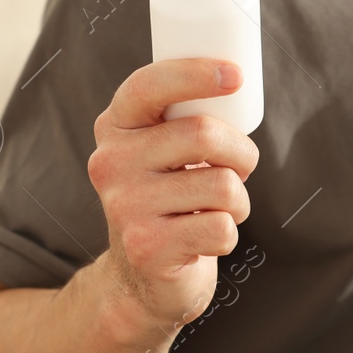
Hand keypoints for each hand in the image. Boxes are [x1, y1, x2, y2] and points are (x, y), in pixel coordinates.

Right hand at [86, 58, 259, 335]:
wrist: (141, 278)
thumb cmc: (171, 197)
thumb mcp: (163, 149)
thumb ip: (184, 115)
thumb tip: (236, 79)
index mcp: (116, 127)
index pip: (150, 85)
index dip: (196, 73)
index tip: (236, 75)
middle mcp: (111, 163)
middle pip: (204, 133)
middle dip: (242, 152)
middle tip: (239, 168)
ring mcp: (124, 206)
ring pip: (223, 184)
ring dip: (238, 200)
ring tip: (216, 209)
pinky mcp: (146, 247)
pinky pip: (222, 227)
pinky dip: (227, 234)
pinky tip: (202, 238)